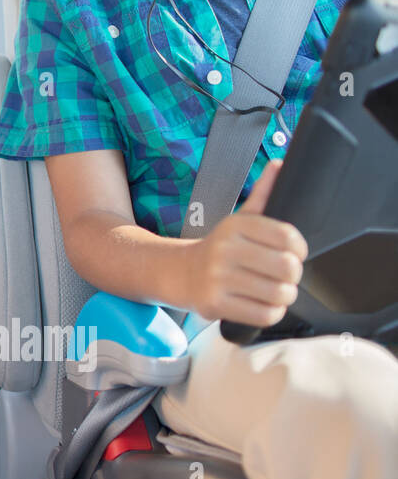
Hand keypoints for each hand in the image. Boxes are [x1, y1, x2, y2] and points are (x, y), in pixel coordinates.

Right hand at [180, 159, 308, 325]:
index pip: (288, 236)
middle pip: (288, 268)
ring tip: (271, 290)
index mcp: (235, 226)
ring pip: (279, 294)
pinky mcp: (214, 304)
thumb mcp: (239, 219)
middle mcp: (224, 250)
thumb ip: (263, 193)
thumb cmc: (219, 248)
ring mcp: (217, 278)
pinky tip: (259, 303)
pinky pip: (263, 315)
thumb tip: (281, 164)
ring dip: (283, 296)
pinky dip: (269, 312)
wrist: (179, 272)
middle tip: (281, 275)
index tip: (292, 253)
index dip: (299, 249)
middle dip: (292, 276)